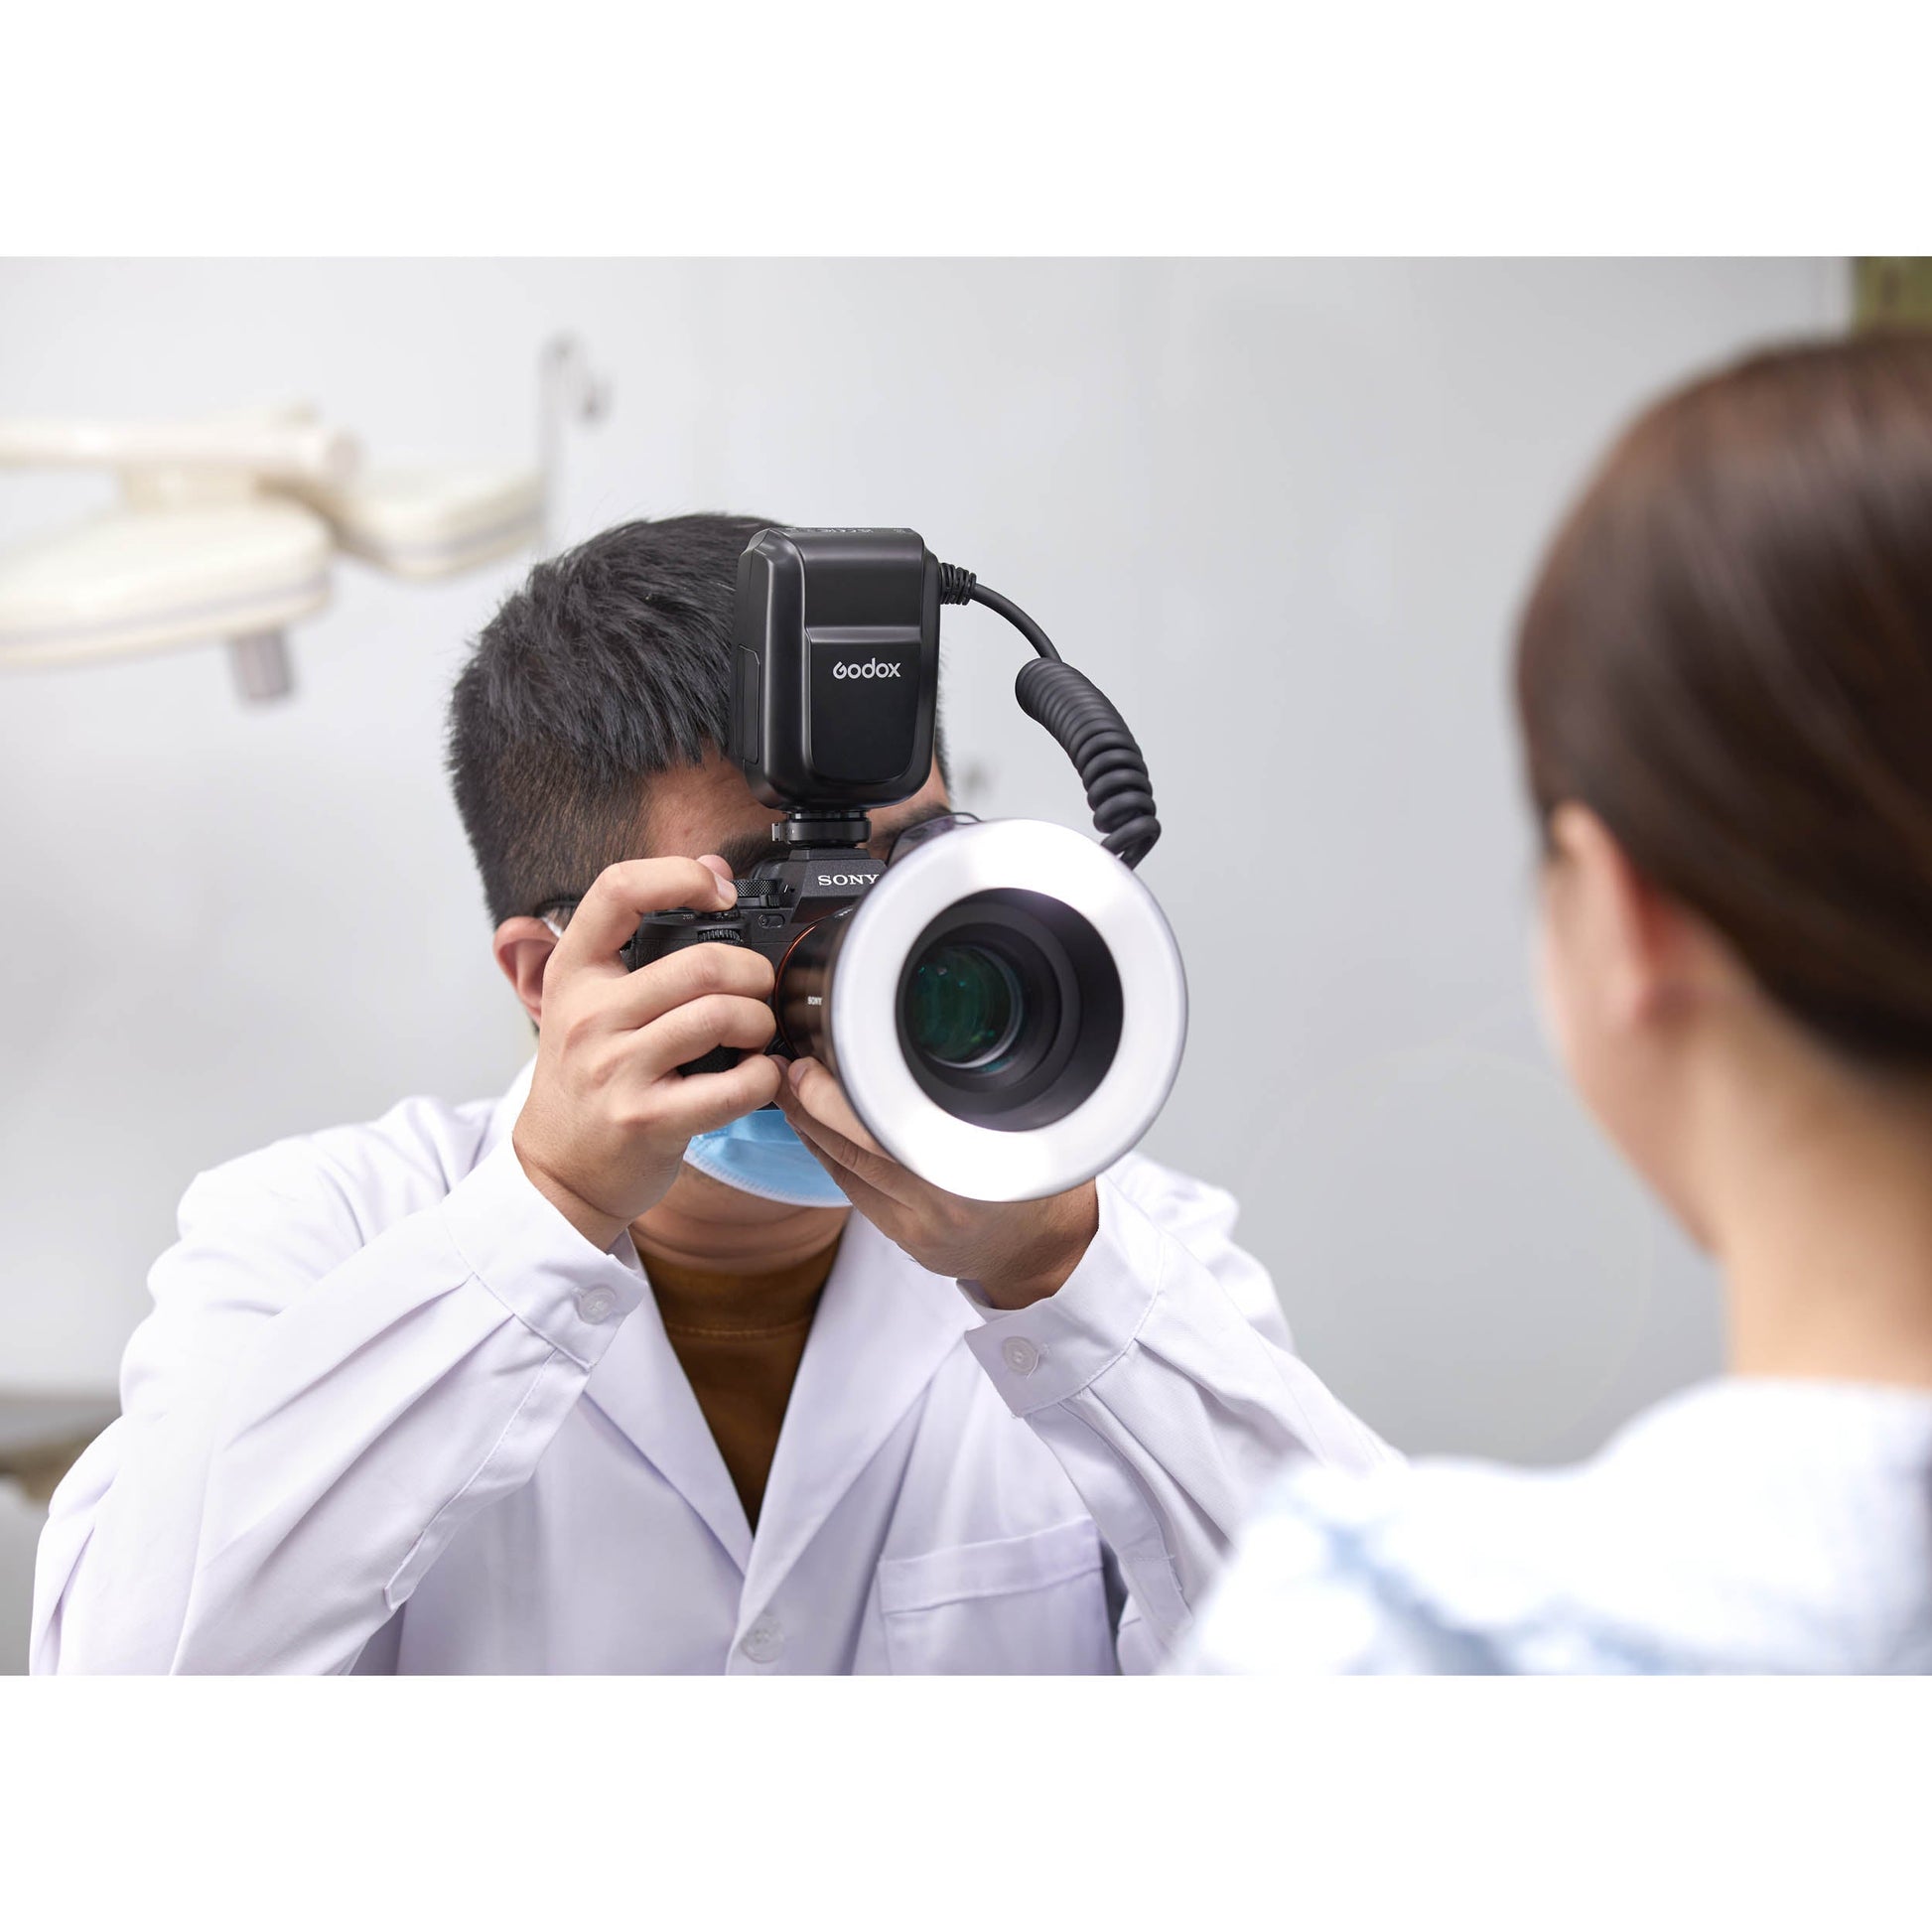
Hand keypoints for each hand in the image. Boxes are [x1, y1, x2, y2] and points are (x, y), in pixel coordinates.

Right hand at [513, 856, 781, 1249]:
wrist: (559, 1171)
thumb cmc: (585, 1079)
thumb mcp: (591, 999)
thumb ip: (641, 935)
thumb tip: (712, 868)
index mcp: (573, 973)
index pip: (618, 890)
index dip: (680, 876)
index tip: (717, 893)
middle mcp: (588, 1016)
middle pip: (701, 962)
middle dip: (753, 972)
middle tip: (759, 987)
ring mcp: (616, 1070)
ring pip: (721, 1016)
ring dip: (760, 1023)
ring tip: (756, 1033)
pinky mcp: (648, 1119)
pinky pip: (734, 1085)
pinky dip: (764, 1076)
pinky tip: (758, 1075)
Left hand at [776, 1057, 1097, 1308]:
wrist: (1043, 1250)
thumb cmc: (1041, 1179)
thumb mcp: (1027, 1125)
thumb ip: (971, 1097)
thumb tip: (911, 1045)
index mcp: (978, 1165)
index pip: (892, 1126)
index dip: (841, 1096)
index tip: (813, 1062)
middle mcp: (943, 1198)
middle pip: (858, 1148)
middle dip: (812, 1105)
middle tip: (783, 1068)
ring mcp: (919, 1223)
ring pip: (847, 1170)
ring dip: (810, 1128)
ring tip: (785, 1090)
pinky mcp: (903, 1237)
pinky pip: (852, 1190)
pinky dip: (827, 1155)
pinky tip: (810, 1129)